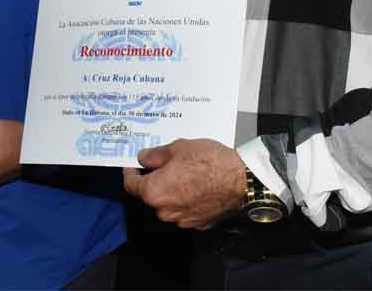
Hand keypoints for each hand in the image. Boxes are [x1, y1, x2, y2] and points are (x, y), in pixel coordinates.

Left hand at [122, 138, 245, 229]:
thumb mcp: (178, 148)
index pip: (131, 184)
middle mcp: (164, 211)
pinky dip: (186, 199)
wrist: (240, 181)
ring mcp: (181, 220)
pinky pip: (185, 210)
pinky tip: (198, 185)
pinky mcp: (197, 223)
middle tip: (166, 163)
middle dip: (155, 179)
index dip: (130, 172)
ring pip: (168, 203)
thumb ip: (156, 155)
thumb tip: (144, 158)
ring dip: (172, 190)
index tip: (133, 165)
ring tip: (187, 172)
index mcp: (154, 192)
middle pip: (151, 195)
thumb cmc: (210, 163)